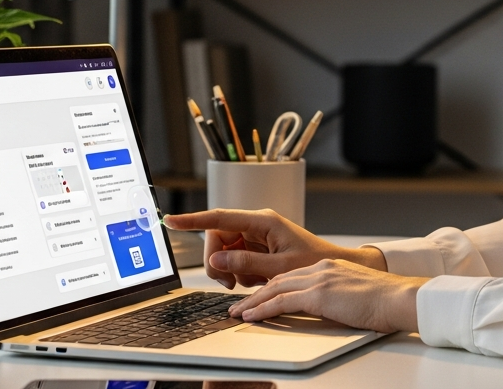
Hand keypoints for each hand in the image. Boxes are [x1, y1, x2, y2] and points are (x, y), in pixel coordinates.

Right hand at [162, 209, 385, 289]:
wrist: (331, 267)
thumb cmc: (313, 262)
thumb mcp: (279, 268)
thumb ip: (246, 263)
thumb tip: (216, 259)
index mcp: (262, 221)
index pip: (220, 218)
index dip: (193, 220)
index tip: (171, 220)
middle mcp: (255, 224)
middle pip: (216, 238)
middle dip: (217, 262)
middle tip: (229, 282)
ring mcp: (254, 235)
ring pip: (222, 251)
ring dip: (229, 270)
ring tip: (250, 282)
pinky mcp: (255, 246)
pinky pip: (233, 259)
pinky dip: (238, 273)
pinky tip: (254, 280)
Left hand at [229, 258, 425, 332]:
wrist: (399, 297)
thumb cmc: (385, 300)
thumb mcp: (355, 292)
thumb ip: (337, 294)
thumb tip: (329, 307)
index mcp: (330, 266)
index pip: (291, 276)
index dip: (271, 287)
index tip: (258, 297)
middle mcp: (321, 268)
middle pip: (278, 279)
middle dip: (256, 293)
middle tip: (239, 305)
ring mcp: (320, 279)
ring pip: (275, 289)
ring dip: (253, 302)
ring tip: (238, 312)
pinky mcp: (319, 294)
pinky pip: (282, 301)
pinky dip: (263, 309)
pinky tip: (252, 316)